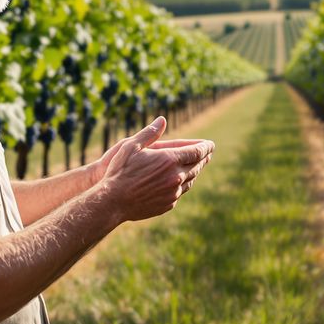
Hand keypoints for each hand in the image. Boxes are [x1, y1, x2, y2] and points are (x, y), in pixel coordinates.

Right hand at [97, 116, 214, 222]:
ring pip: (191, 180)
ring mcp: (173, 192)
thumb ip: (150, 133)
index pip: (196, 152)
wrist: (112, 201)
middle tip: (207, 153)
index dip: (205, 147)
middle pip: (197, 166)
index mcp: (169, 160)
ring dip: (196, 171)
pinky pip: (181, 192)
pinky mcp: (168, 204)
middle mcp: (175, 177)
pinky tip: (181, 181)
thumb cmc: (119, 171)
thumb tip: (162, 119)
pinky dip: (184, 184)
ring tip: (197, 166)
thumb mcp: (131, 146)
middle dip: (204, 158)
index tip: (211, 144)